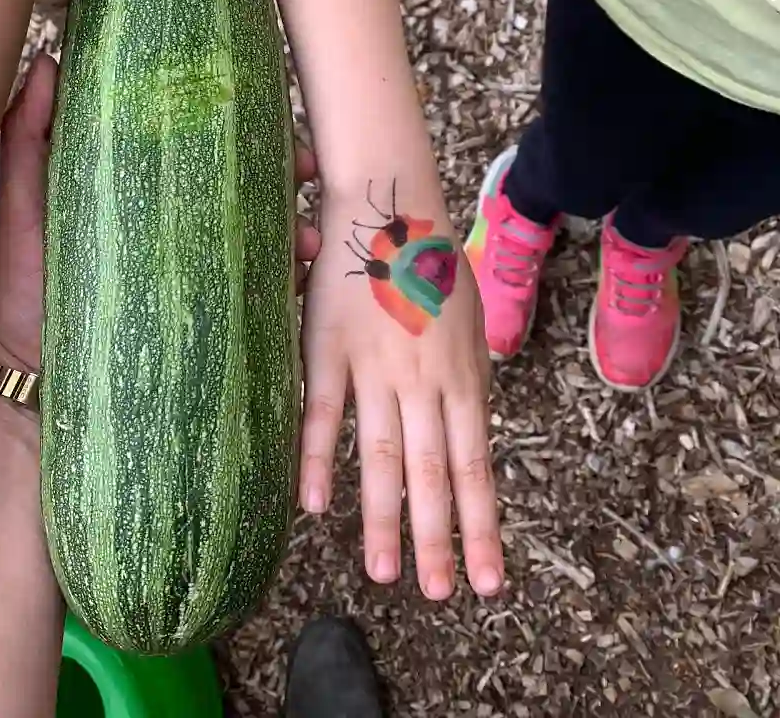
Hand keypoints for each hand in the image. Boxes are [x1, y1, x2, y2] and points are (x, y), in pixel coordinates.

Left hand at [0, 54, 321, 369]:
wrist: (30, 374)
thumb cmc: (25, 281)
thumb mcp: (23, 202)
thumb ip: (28, 135)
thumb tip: (46, 60)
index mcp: (145, 189)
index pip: (203, 147)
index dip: (241, 128)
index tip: (269, 112)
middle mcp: (179, 224)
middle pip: (248, 186)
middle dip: (287, 173)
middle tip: (307, 168)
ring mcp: (198, 270)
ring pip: (265, 235)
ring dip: (297, 227)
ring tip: (307, 236)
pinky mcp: (209, 314)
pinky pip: (262, 291)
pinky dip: (289, 278)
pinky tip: (300, 272)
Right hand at [298, 181, 502, 600]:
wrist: (389, 207)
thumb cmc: (433, 262)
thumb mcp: (471, 322)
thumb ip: (469, 377)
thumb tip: (470, 427)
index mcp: (463, 376)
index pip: (475, 466)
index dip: (481, 526)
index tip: (490, 580)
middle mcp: (424, 381)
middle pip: (432, 473)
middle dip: (437, 540)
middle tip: (441, 595)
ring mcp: (376, 368)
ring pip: (381, 455)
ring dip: (383, 518)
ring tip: (383, 575)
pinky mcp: (329, 350)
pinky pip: (322, 412)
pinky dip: (317, 459)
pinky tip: (313, 505)